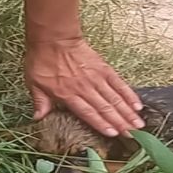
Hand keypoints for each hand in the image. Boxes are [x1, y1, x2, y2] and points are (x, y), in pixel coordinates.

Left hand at [24, 36, 144, 137]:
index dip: (101, 124)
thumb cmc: (42, 60)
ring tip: (139, 124)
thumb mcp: (34, 83)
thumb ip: (40, 102)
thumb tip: (38, 118)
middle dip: (120, 123)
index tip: (114, 134)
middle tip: (133, 135)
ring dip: (128, 112)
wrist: (54, 37)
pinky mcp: (103, 68)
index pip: (88, 113)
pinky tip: (137, 104)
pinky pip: (118, 83)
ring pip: (115, 98)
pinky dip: (128, 94)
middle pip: (105, 108)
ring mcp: (96, 77)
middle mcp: (85, 87)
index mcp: (68, 94)